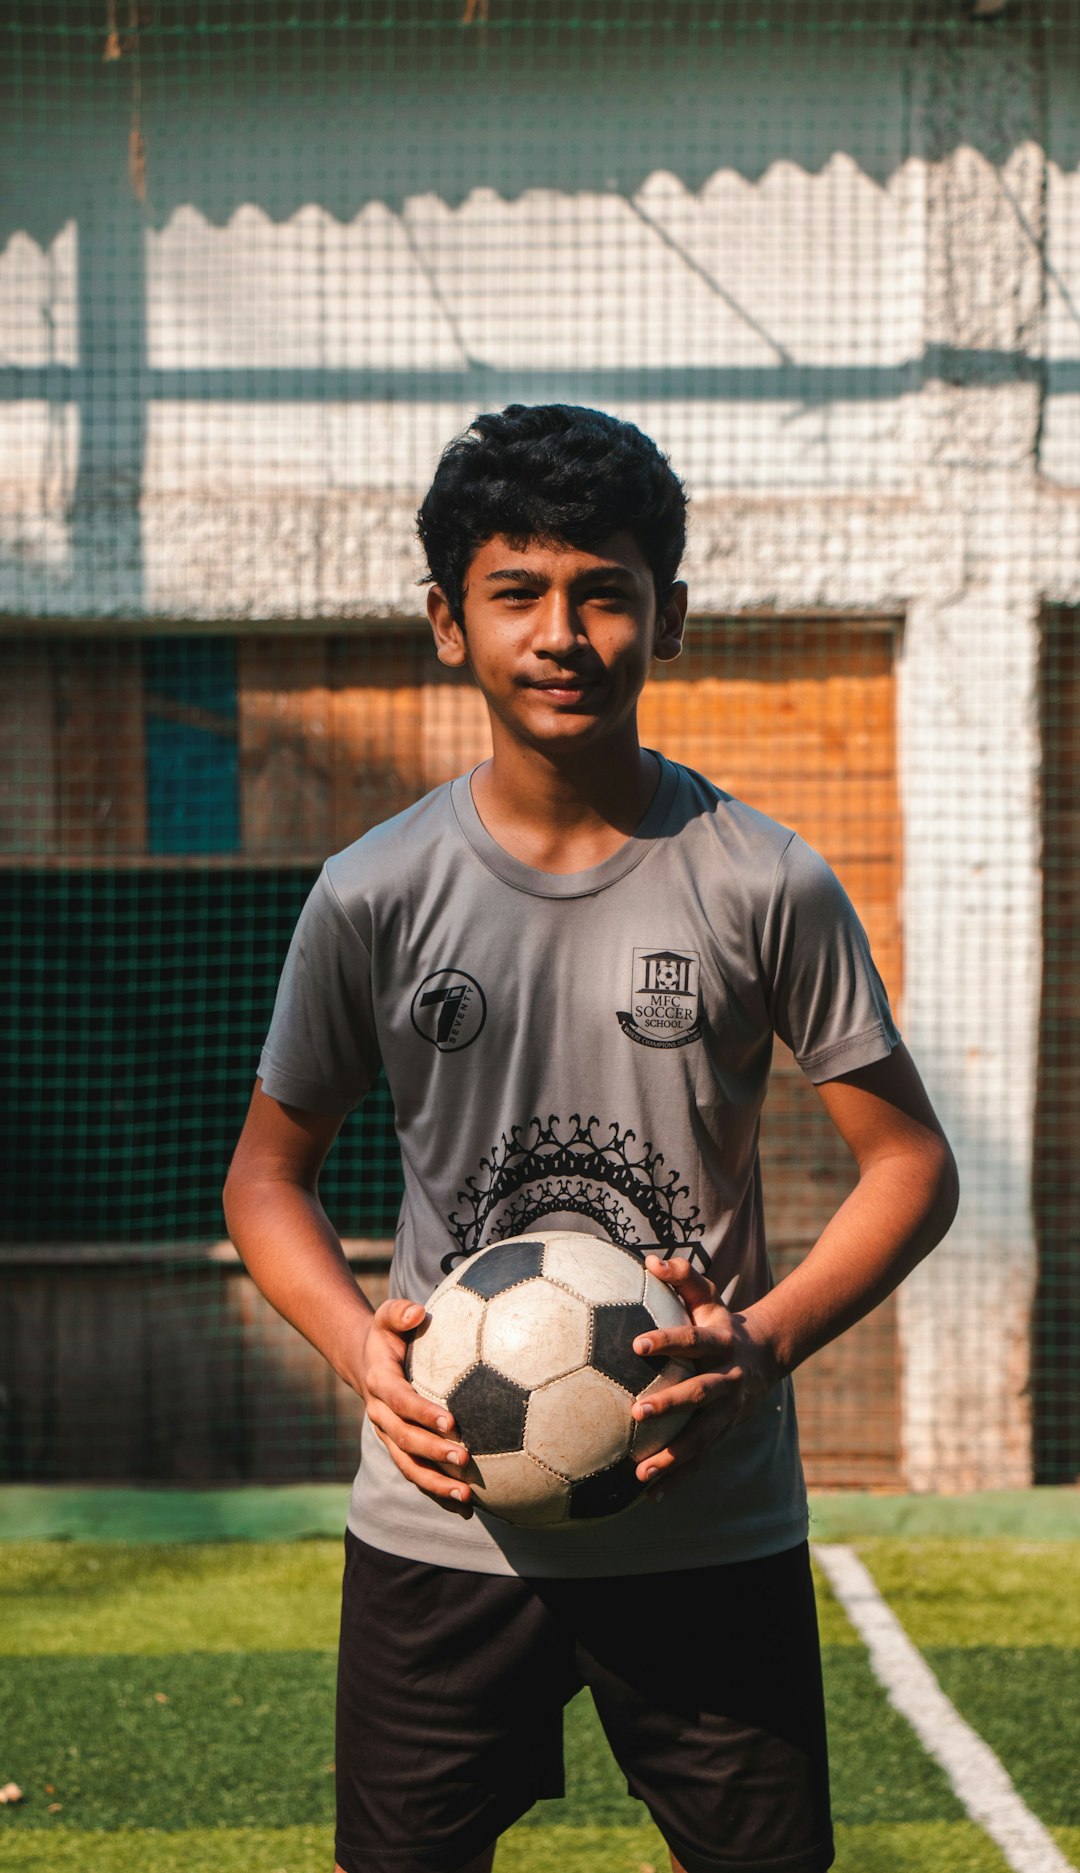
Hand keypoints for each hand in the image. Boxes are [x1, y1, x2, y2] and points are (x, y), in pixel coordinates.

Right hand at [357, 1298, 473, 1514]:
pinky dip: (435, 1488)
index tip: (451, 1421)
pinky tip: (463, 1501)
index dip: (423, 1413)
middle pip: (405, 1440)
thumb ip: (399, 1312)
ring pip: (408, 1465)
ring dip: (435, 1482)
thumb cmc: (387, 1335)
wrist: (365, 1361)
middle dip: (433, 1452)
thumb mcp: (385, 1316)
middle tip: (464, 1458)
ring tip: (464, 1495)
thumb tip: (418, 1311)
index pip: (401, 1402)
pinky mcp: (397, 1448)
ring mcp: (388, 1436)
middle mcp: (380, 1415)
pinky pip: (414, 1472)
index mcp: (380, 1384)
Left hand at [630, 1257, 780, 1489]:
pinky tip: (651, 1496)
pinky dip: (679, 1478)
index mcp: (720, 1342)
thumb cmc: (722, 1321)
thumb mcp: (708, 1296)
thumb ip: (682, 1277)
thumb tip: (649, 1261)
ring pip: (702, 1437)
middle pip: (699, 1394)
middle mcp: (726, 1378)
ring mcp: (728, 1410)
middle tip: (635, 1413)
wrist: (766, 1355)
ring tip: (641, 1473)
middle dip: (670, 1405)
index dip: (667, 1341)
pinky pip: (701, 1458)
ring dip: (674, 1456)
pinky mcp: (725, 1432)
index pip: (692, 1340)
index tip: (637, 1344)